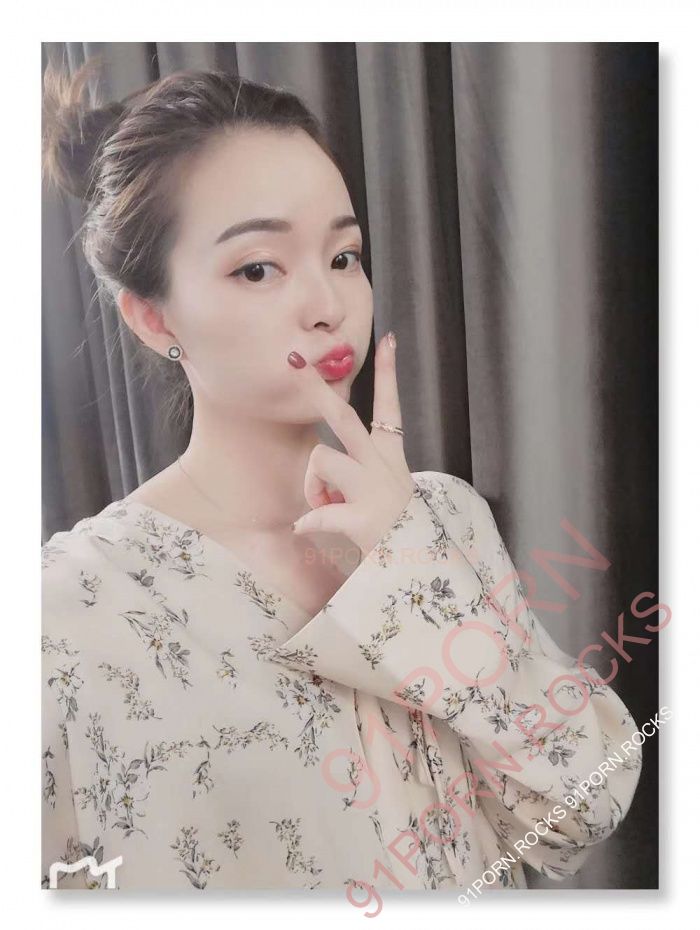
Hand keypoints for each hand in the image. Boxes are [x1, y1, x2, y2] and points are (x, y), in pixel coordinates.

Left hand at [287, 331, 416, 556]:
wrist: (417, 564)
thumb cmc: (396, 529)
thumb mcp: (383, 495)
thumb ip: (351, 482)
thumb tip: (310, 496)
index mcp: (390, 457)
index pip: (391, 406)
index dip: (389, 372)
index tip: (387, 338)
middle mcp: (383, 466)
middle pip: (344, 418)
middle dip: (316, 389)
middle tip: (293, 362)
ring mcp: (374, 490)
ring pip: (322, 460)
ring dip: (313, 488)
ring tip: (327, 509)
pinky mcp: (364, 518)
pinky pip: (316, 514)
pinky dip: (308, 523)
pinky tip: (309, 531)